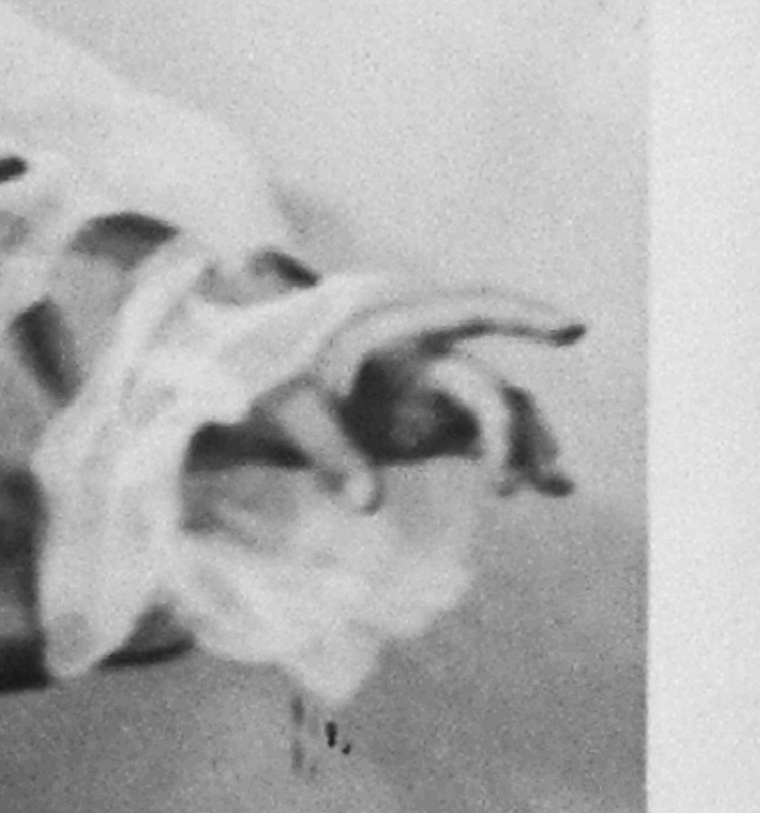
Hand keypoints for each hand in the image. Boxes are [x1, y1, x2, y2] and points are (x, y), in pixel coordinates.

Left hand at [194, 289, 582, 511]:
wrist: (241, 388)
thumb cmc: (258, 377)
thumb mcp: (281, 406)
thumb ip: (328, 450)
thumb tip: (370, 503)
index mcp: (393, 328)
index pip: (469, 309)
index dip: (522, 316)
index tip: (572, 331)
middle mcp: (425, 357)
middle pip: (488, 385)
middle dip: (510, 429)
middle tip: (506, 483)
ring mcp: (430, 394)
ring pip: (499, 413)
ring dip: (527, 447)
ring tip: (548, 486)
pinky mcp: (427, 428)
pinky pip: (482, 442)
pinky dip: (515, 462)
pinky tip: (557, 489)